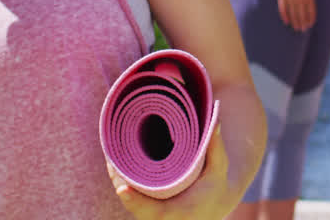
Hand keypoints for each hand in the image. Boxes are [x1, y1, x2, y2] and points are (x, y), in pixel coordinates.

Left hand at [109, 124, 232, 218]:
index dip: (136, 201)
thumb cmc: (215, 187)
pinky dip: (123, 186)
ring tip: (111, 159)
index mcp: (180, 212)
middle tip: (111, 160)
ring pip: (130, 203)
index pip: (154, 212)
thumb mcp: (218, 169)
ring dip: (119, 183)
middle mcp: (164, 219)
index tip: (122, 189)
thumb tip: (215, 120)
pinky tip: (115, 169)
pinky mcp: (148, 212)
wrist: (212, 207)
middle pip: (134, 205)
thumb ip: (216, 147)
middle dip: (120, 183)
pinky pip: (131, 202)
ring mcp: (154, 217)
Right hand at [274, 0, 315, 31]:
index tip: (310, 24)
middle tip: (303, 30)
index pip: (311, 11)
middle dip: (303, 23)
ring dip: (295, 22)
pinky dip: (285, 16)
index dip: (310, 19)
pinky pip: (283, 9)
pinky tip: (286, 22)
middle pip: (302, 15)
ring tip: (296, 28)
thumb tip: (309, 2)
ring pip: (293, 14)